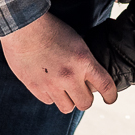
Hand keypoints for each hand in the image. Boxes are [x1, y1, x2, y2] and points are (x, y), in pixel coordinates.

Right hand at [0, 12, 117, 112]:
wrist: (24, 26)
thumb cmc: (52, 29)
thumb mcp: (77, 42)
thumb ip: (85, 63)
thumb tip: (90, 81)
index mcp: (83, 61)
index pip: (105, 85)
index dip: (111, 96)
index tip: (110, 99)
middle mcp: (69, 76)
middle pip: (86, 103)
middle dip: (85, 98)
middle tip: (81, 91)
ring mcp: (51, 84)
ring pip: (67, 107)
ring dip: (68, 100)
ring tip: (63, 88)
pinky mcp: (35, 87)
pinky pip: (49, 101)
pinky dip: (51, 95)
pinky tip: (48, 83)